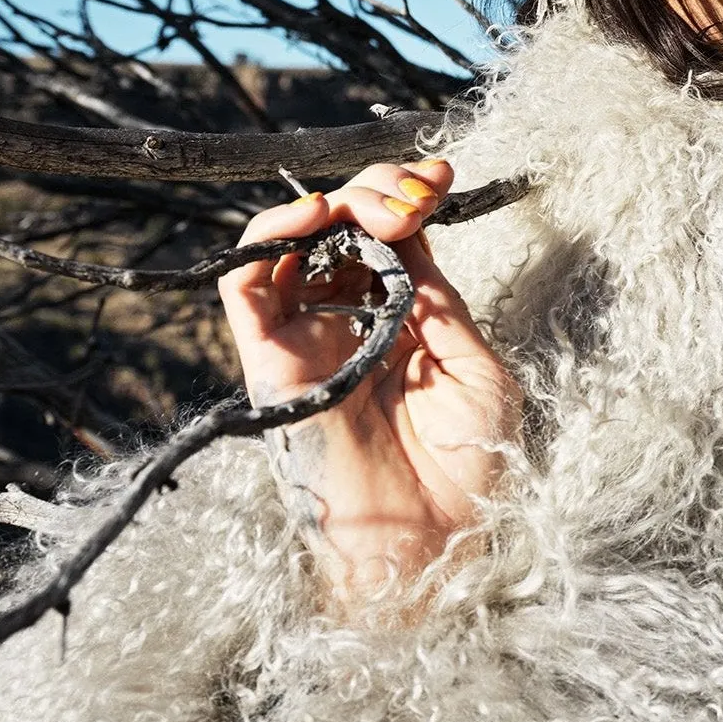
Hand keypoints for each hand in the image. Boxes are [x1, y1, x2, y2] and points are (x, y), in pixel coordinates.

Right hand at [217, 157, 519, 614]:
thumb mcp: (476, 370)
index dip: (408, 196)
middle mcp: (350, 324)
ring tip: (375, 205)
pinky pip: (246, 284)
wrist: (433, 546)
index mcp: (402, 325)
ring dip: (331, 203)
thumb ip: (438, 302)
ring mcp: (308, 340)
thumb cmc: (468, 474)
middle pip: (341, 228)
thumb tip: (412, 237)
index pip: (390, 240)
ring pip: (290, 243)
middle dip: (376, 188)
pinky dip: (270, 238)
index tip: (441, 174)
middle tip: (413, 191)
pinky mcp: (270, 361)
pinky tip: (315, 219)